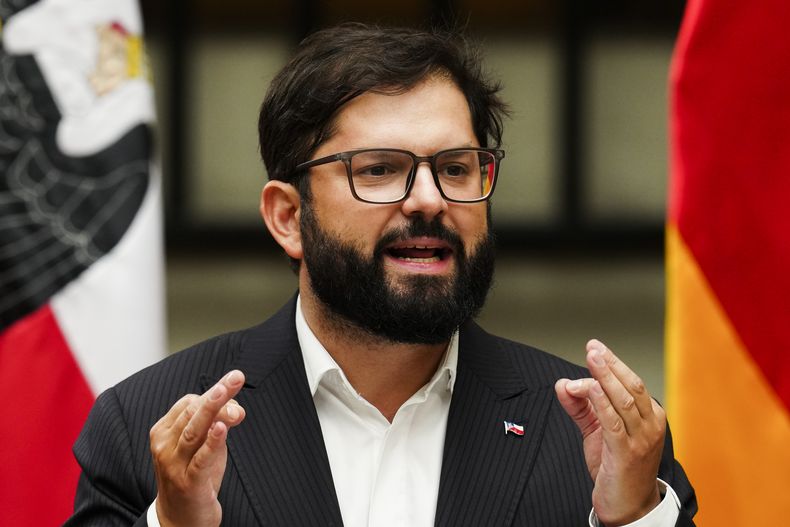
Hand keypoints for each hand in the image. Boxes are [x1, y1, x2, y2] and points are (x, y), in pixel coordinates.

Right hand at [149, 370, 246, 526]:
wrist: (180, 520)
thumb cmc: (192, 477)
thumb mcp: (203, 446)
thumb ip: (216, 424)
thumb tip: (235, 406)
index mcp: (163, 432)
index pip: (188, 403)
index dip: (213, 394)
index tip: (234, 386)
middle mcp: (164, 446)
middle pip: (191, 413)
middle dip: (216, 395)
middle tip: (236, 378)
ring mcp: (173, 465)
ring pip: (193, 431)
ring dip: (213, 409)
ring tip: (227, 393)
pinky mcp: (188, 484)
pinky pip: (200, 459)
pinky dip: (211, 442)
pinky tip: (222, 428)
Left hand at [555, 340, 663, 525]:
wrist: (627, 506)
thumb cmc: (617, 468)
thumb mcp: (598, 431)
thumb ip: (581, 407)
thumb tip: (563, 384)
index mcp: (650, 417)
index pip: (633, 382)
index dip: (614, 363)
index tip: (596, 347)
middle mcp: (650, 426)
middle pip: (631, 386)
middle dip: (610, 364)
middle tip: (592, 348)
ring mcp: (641, 440)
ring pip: (624, 400)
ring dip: (604, 378)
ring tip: (590, 361)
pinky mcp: (626, 453)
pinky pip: (614, 422)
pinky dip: (601, 402)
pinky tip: (590, 388)